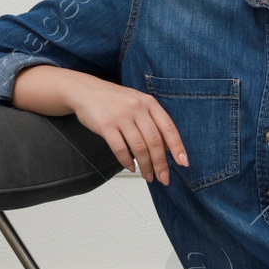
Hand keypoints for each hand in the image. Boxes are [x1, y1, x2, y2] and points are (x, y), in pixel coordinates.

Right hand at [66, 77, 188, 184]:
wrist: (86, 90)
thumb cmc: (114, 99)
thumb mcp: (138, 104)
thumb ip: (153, 122)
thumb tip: (168, 147)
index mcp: (149, 103)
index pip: (169, 128)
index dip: (177, 147)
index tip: (183, 162)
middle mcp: (137, 108)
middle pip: (155, 141)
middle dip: (161, 163)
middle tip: (164, 177)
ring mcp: (121, 117)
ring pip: (139, 148)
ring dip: (146, 166)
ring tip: (148, 175)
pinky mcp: (106, 125)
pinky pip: (120, 149)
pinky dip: (127, 162)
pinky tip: (131, 167)